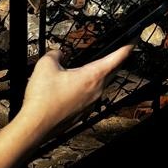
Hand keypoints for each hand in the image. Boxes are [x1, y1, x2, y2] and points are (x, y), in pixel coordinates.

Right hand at [15, 44, 133, 142]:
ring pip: (102, 85)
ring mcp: (90, 104)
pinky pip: (91, 97)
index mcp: (92, 76)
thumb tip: (59, 53)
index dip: (127, 47)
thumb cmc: (43, 99)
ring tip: (96, 67)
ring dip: (102, 75)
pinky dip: (89, 88)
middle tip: (119, 52)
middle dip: (117, 61)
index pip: (117, 58)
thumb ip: (55, 53)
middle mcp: (96, 91)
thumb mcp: (46, 65)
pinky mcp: (81, 113)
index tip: (133, 41)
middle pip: (113, 72)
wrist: (34, 126)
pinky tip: (78, 86)